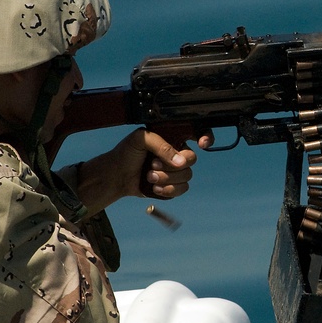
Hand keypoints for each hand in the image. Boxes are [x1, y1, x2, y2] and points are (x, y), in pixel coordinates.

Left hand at [73, 128, 213, 213]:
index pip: (197, 132)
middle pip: (192, 159)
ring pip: (187, 176)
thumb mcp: (141, 139)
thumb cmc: (126, 152)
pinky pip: (182, 189)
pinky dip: (168, 190)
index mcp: (172, 137)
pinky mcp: (172, 185)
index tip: (202, 143)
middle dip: (173, 165)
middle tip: (153, 164)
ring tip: (149, 177)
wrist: (116, 175)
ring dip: (167, 178)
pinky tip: (154, 187)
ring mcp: (175, 170)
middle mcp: (176, 152)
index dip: (206, 136)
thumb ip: (162, 145)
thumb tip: (180, 162)